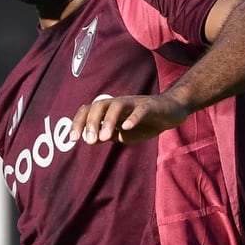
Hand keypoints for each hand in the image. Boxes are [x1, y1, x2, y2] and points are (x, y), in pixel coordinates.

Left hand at [71, 92, 189, 144]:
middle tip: (89, 140)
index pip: (88, 111)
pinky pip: (140, 110)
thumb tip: (89, 139)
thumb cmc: (145, 122)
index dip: (78, 123)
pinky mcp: (150, 106)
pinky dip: (133, 118)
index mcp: (110, 110)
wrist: (171, 111)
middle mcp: (119, 104)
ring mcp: (134, 104)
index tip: (73, 140)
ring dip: (108, 121)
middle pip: (98, 105)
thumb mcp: (123, 133)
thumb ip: (107, 134)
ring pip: (116, 106)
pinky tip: (128, 128)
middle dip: (91, 122)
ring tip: (105, 137)